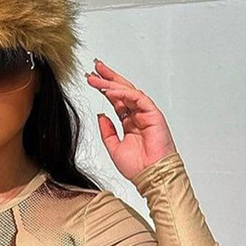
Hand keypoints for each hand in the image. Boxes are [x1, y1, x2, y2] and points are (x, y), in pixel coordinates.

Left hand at [86, 58, 177, 181]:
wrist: (150, 175)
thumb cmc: (137, 166)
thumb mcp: (114, 147)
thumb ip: (107, 131)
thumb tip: (101, 116)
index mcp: (129, 123)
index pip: (116, 101)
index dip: (104, 89)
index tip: (92, 80)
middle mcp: (138, 116)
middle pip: (122, 91)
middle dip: (108, 79)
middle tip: (95, 69)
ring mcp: (146, 114)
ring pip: (128, 92)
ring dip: (112, 84)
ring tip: (97, 78)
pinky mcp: (153, 114)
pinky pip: (137, 99)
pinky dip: (123, 94)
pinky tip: (110, 91)